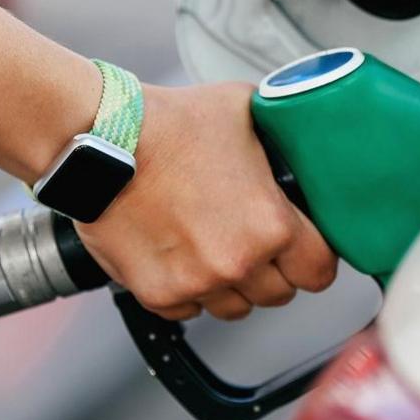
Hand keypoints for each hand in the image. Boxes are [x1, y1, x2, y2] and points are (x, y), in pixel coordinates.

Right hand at [74, 82, 337, 320]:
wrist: (100, 139)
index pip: (319, 270)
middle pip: (279, 293)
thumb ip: (279, 133)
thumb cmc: (168, 123)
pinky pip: (189, 310)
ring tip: (211, 246)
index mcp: (271, 225)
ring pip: (235, 308)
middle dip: (271, 270)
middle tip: (249, 238)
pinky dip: (187, 290)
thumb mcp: (244, 109)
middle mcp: (238, 262)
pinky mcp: (158, 294)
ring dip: (230, 285)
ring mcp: (196, 283)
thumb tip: (296, 131)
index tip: (301, 248)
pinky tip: (178, 254)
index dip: (312, 257)